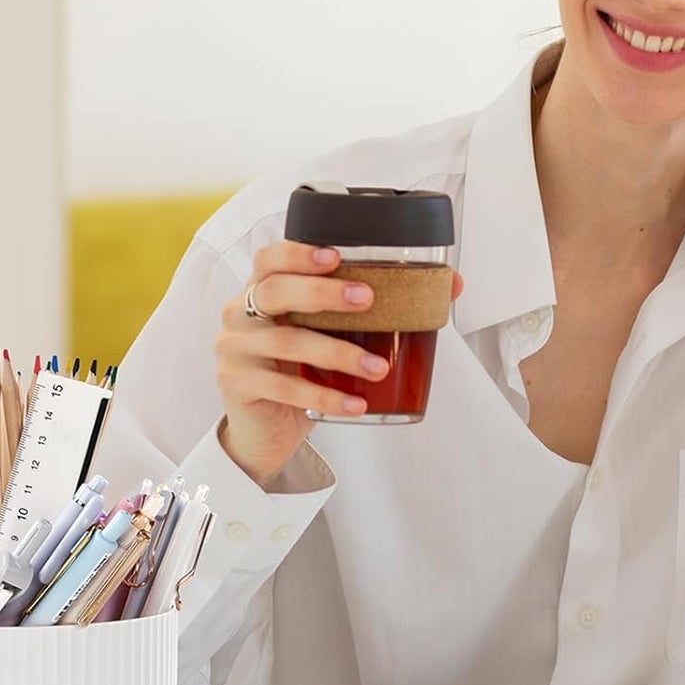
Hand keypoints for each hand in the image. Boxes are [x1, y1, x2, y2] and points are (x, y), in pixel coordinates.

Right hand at [215, 242, 464, 487]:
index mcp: (261, 291)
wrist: (263, 431)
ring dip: (338, 353)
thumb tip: (449, 284)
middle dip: (322, 292)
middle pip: (273, 291)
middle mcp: (240, 314)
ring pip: (285, 342)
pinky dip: (324, 396)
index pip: (269, 259)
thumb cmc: (302, 370)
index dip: (298, 252)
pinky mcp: (238, 387)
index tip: (336, 255)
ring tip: (378, 367)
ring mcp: (235, 351)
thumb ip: (376, 309)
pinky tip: (355, 403)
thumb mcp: (331, 335)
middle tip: (367, 299)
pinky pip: (284, 388)